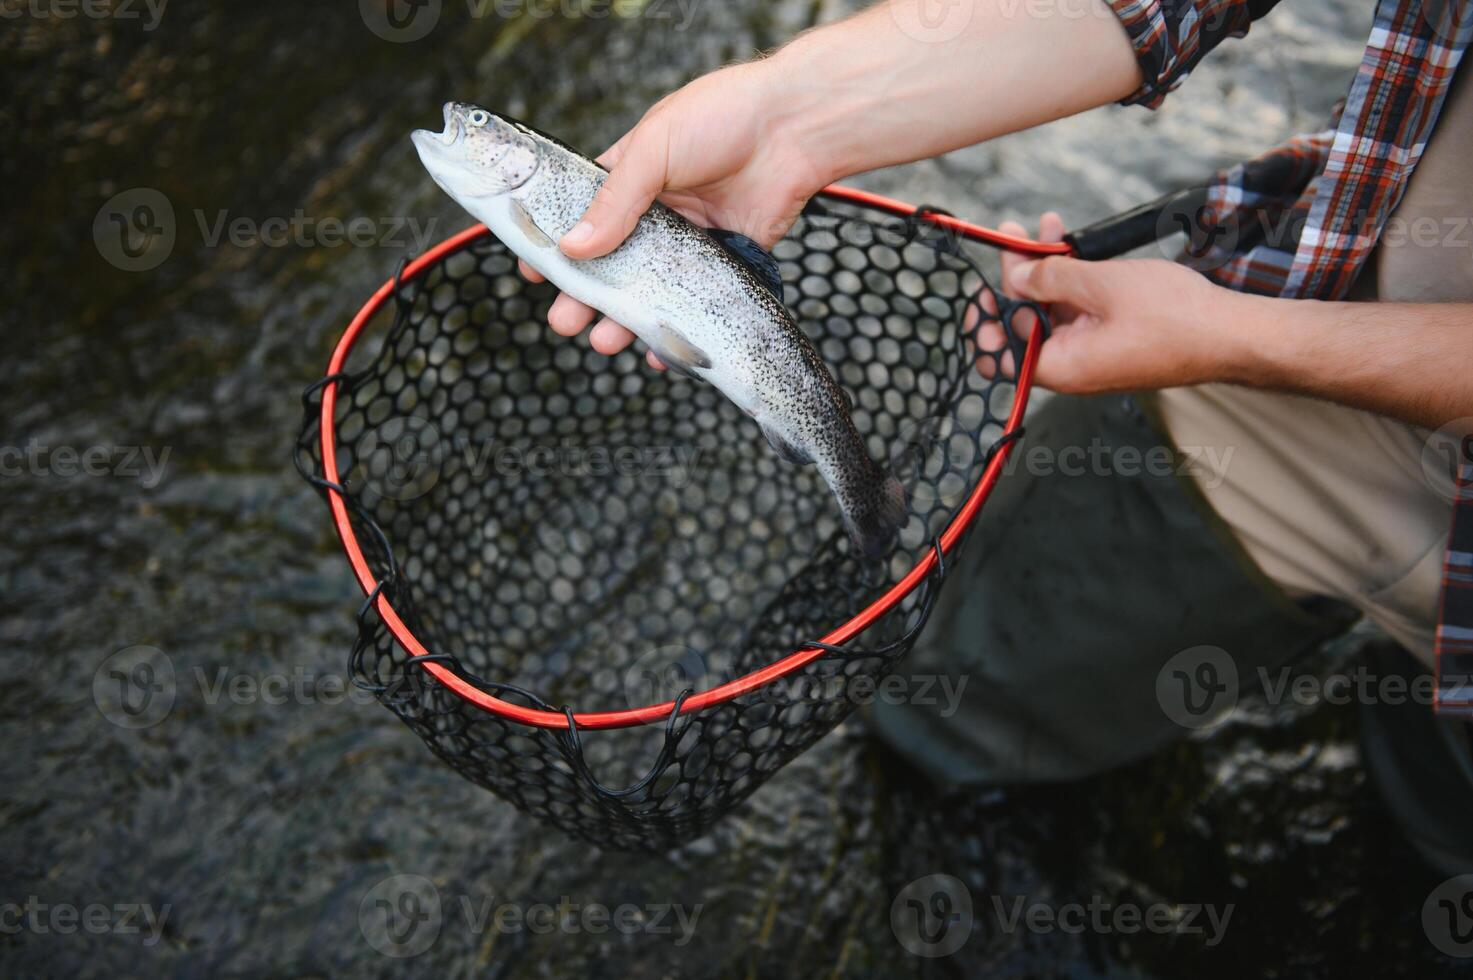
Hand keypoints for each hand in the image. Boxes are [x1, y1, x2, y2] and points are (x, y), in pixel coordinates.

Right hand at [520, 60, 831, 369]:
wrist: (794, 127)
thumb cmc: (722, 117)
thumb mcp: (654, 149)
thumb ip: (614, 201)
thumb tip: (572, 247)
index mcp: (628, 176)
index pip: (580, 215)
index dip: (555, 245)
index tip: (534, 272)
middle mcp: (655, 212)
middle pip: (610, 264)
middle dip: (584, 296)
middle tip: (564, 322)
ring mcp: (689, 240)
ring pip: (649, 290)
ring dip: (624, 320)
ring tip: (604, 341)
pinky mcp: (725, 262)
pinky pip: (696, 304)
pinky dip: (678, 332)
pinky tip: (660, 353)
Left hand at [975, 213, 1247, 392]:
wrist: (1231, 335)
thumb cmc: (1173, 317)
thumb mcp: (1100, 284)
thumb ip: (1051, 278)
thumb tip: (1016, 277)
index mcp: (1061, 368)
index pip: (1003, 349)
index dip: (987, 316)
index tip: (979, 286)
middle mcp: (1073, 368)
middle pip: (1026, 324)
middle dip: (1018, 277)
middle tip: (1013, 236)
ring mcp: (1094, 355)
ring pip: (1054, 312)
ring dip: (1046, 270)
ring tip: (1043, 226)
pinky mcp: (1114, 341)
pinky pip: (1081, 312)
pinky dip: (1073, 281)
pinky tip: (1071, 245)